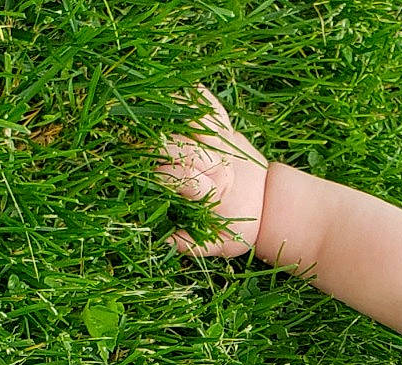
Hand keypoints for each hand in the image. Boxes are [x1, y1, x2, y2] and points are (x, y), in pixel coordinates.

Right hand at [156, 86, 270, 257]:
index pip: (178, 177)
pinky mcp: (227, 129)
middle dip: (155, 144)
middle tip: (127, 139)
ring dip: (168, 112)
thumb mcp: (219, 245)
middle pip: (180, 146)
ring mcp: (223, 142)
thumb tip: (163, 241)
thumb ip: (191, 245)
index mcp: (211, 190)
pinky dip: (193, 93)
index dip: (160, 174)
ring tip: (139, 102)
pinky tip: (170, 82)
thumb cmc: (240, 228)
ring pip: (194, 121)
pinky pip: (209, 105)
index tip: (141, 174)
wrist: (274, 206)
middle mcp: (217, 162)